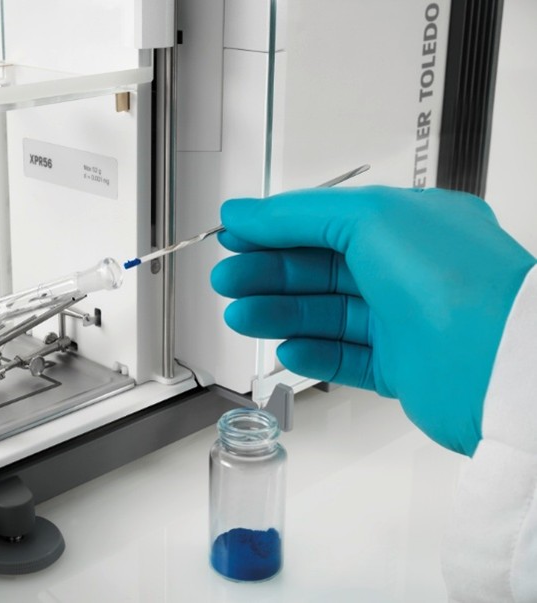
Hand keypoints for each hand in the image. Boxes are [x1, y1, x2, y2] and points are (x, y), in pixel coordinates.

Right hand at [211, 186, 534, 454]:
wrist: (499, 368)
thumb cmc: (456, 283)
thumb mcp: (370, 220)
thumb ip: (299, 215)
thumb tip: (248, 212)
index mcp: (408, 224)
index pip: (324, 222)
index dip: (274, 230)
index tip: (235, 237)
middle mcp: (407, 270)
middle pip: (319, 270)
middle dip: (268, 274)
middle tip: (228, 281)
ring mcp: (405, 320)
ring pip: (326, 314)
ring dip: (279, 313)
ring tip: (241, 316)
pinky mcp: (402, 366)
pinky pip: (345, 357)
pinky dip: (311, 352)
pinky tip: (285, 347)